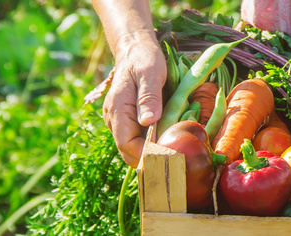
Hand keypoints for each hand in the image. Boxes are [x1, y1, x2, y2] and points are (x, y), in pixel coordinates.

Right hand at [103, 30, 165, 167]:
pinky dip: (152, 144)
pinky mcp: (129, 120)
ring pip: (133, 147)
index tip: (168, 156)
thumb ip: (149, 97)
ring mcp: (120, 120)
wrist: (136, 50)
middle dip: (149, 159)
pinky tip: (168, 142)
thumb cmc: (144, 59)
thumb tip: (148, 122)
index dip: (145, 154)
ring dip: (151, 153)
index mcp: (118, 109)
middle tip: (175, 159)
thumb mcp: (150, 74)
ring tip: (175, 153)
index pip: (126, 144)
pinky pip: (138, 138)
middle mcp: (114, 118)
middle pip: (128, 151)